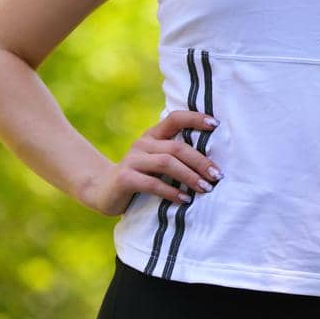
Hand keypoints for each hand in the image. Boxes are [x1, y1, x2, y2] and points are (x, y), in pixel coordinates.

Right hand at [79, 109, 221, 215]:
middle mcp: (142, 144)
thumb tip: (212, 162)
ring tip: (205, 188)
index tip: (215, 124)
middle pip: (176, 147)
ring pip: (166, 163)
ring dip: (189, 176)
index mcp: (152, 135)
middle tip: (217, 174)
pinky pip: (152, 183)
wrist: (103, 190)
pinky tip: (184, 199)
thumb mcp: (156, 161)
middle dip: (200, 161)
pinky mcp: (125, 178)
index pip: (175, 118)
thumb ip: (175, 156)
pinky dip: (171, 192)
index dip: (195, 118)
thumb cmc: (140, 176)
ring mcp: (132, 160)